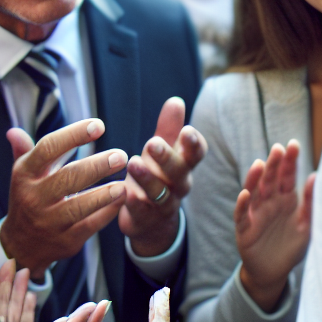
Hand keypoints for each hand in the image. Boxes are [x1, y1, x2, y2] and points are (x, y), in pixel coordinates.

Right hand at [1, 119, 130, 273]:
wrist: (21, 245)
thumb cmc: (29, 198)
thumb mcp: (23, 175)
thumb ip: (25, 151)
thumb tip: (14, 131)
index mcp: (25, 175)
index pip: (48, 148)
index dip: (74, 135)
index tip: (99, 125)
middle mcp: (34, 197)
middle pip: (69, 177)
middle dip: (97, 165)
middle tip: (121, 156)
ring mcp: (49, 221)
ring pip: (80, 206)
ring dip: (105, 194)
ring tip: (123, 184)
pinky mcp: (65, 240)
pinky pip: (90, 225)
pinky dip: (108, 212)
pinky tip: (121, 200)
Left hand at [119, 97, 203, 256]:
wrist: (151, 221)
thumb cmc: (158, 177)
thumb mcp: (163, 152)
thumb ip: (169, 128)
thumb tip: (176, 100)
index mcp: (184, 165)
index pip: (196, 154)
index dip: (194, 144)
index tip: (187, 131)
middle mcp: (177, 185)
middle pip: (178, 172)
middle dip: (167, 157)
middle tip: (153, 143)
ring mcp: (162, 204)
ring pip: (160, 193)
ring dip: (147, 178)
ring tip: (133, 162)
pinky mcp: (144, 219)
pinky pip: (141, 212)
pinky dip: (133, 203)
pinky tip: (124, 192)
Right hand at [234, 141, 313, 312]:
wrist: (274, 272)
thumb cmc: (291, 247)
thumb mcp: (307, 225)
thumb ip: (311, 203)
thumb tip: (316, 177)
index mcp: (286, 199)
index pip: (287, 176)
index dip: (290, 161)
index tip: (293, 145)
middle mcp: (270, 202)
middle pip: (271, 180)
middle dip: (274, 164)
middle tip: (278, 149)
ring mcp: (256, 214)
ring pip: (254, 192)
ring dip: (256, 178)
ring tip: (260, 165)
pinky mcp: (245, 228)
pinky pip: (242, 214)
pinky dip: (242, 204)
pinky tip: (245, 194)